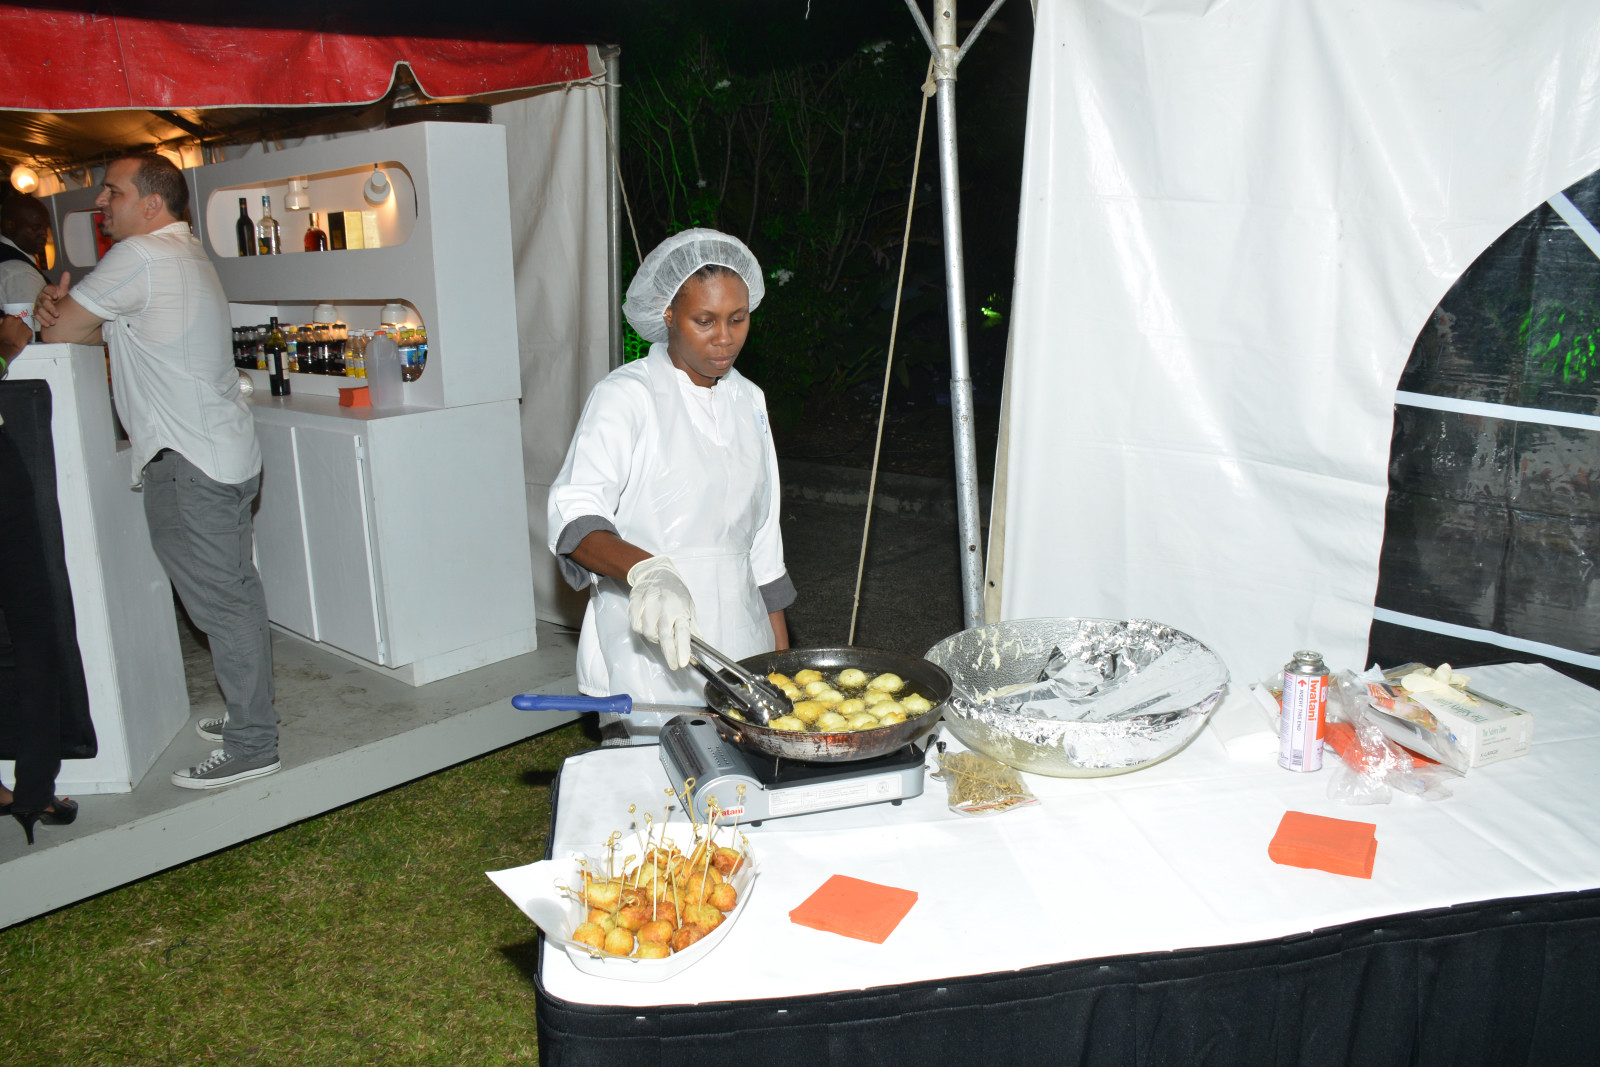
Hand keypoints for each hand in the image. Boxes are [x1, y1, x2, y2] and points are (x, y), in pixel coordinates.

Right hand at [0, 314, 28, 363]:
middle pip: (18, 321)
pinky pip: (28, 331)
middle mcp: (18, 320)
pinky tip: (21, 337)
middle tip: (12, 331)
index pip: (10, 317)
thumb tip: (3, 319)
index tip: (8, 326)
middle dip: (15, 325)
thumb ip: (1, 321)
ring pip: (23, 326)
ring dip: (21, 329)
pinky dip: (26, 334)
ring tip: (16, 335)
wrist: (8, 347)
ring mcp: (25, 326)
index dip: (8, 322)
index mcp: (9, 318)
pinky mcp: (30, 332)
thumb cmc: (1, 338)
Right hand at [32, 270, 70, 328]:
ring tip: (54, 322)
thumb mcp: (63, 293)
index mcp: (48, 291)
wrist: (59, 311)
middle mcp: (41, 297)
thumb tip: (66, 272)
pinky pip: (37, 317)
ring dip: (46, 317)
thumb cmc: (61, 300)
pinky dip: (42, 321)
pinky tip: (48, 325)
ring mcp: (38, 305)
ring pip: (40, 310)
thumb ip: (64, 284)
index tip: (56, 296)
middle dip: (50, 308)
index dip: (51, 292)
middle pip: (43, 301)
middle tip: (58, 315)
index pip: (47, 289)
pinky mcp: (36, 313)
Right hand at [626, 556, 696, 670]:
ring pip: (647, 632)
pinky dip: (641, 629)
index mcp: (680, 607)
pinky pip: (635, 625)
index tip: (682, 663)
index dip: (682, 648)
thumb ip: (692, 626)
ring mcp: (648, 603)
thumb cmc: (675, 591)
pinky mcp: (635, 602)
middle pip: (664, 635)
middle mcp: (664, 606)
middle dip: (669, 653)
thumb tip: (701, 644)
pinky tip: (647, 624)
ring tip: (659, 633)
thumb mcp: (689, 605)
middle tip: (673, 664)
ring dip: (654, 638)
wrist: (656, 571)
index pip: (682, 631)